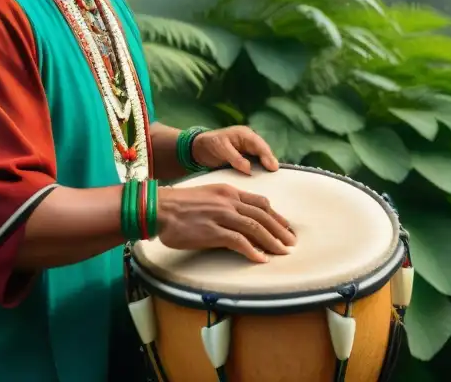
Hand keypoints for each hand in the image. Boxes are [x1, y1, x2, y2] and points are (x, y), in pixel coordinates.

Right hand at [157, 183, 296, 262]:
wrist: (159, 208)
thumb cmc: (179, 205)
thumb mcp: (208, 196)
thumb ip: (225, 204)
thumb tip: (239, 218)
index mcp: (229, 192)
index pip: (260, 202)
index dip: (276, 215)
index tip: (286, 225)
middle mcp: (229, 201)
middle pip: (262, 215)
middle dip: (280, 229)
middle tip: (291, 242)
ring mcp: (221, 216)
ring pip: (255, 228)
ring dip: (272, 241)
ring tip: (283, 252)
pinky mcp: (212, 231)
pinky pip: (238, 242)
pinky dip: (252, 250)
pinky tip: (261, 259)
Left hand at [191, 125, 278, 174]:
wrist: (200, 148)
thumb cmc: (210, 144)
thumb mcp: (221, 148)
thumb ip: (235, 158)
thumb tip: (249, 169)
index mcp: (245, 134)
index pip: (260, 145)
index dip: (267, 156)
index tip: (273, 167)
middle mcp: (250, 141)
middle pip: (264, 151)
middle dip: (270, 161)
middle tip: (276, 173)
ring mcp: (248, 150)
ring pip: (261, 158)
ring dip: (266, 166)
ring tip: (273, 177)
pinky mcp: (245, 159)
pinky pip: (255, 164)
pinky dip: (259, 170)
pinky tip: (262, 178)